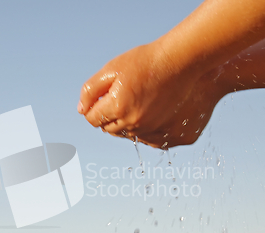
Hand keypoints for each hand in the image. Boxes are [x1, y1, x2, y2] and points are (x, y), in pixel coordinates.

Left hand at [77, 39, 223, 147]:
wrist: (182, 61)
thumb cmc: (145, 62)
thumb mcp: (111, 69)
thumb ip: (90, 91)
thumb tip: (82, 110)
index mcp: (118, 108)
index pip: (93, 119)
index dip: (95, 108)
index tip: (103, 98)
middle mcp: (134, 125)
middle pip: (109, 129)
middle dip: (109, 116)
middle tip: (122, 97)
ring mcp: (154, 132)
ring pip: (129, 135)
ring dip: (128, 123)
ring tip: (138, 102)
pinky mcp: (171, 136)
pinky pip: (151, 139)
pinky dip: (148, 129)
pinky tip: (153, 111)